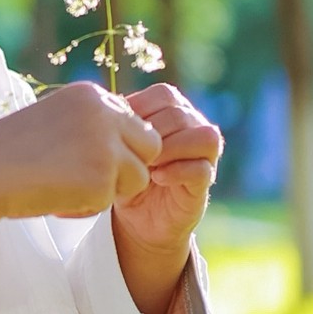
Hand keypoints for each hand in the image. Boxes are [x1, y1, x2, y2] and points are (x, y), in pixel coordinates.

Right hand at [0, 83, 158, 313]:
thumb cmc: (12, 150)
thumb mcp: (56, 121)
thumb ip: (91, 126)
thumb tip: (125, 144)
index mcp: (93, 96)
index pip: (133, 123)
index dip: (117, 148)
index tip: (88, 162)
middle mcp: (105, 114)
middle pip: (150, 145)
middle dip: (129, 166)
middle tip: (96, 181)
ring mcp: (106, 145)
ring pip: (139, 177)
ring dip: (111, 190)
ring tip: (71, 190)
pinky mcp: (102, 178)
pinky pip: (113, 202)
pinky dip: (89, 207)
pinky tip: (58, 200)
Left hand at [111, 83, 222, 310]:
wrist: (136, 218)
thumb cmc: (124, 173)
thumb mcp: (116, 144)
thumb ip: (117, 123)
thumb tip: (108, 104)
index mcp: (172, 112)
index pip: (165, 95)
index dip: (141, 108)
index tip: (116, 129)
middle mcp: (193, 129)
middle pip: (182, 114)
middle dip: (153, 132)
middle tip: (130, 150)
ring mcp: (204, 156)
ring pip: (204, 137)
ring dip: (171, 148)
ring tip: (146, 164)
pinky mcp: (204, 184)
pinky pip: (202, 169)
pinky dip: (178, 171)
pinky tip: (156, 177)